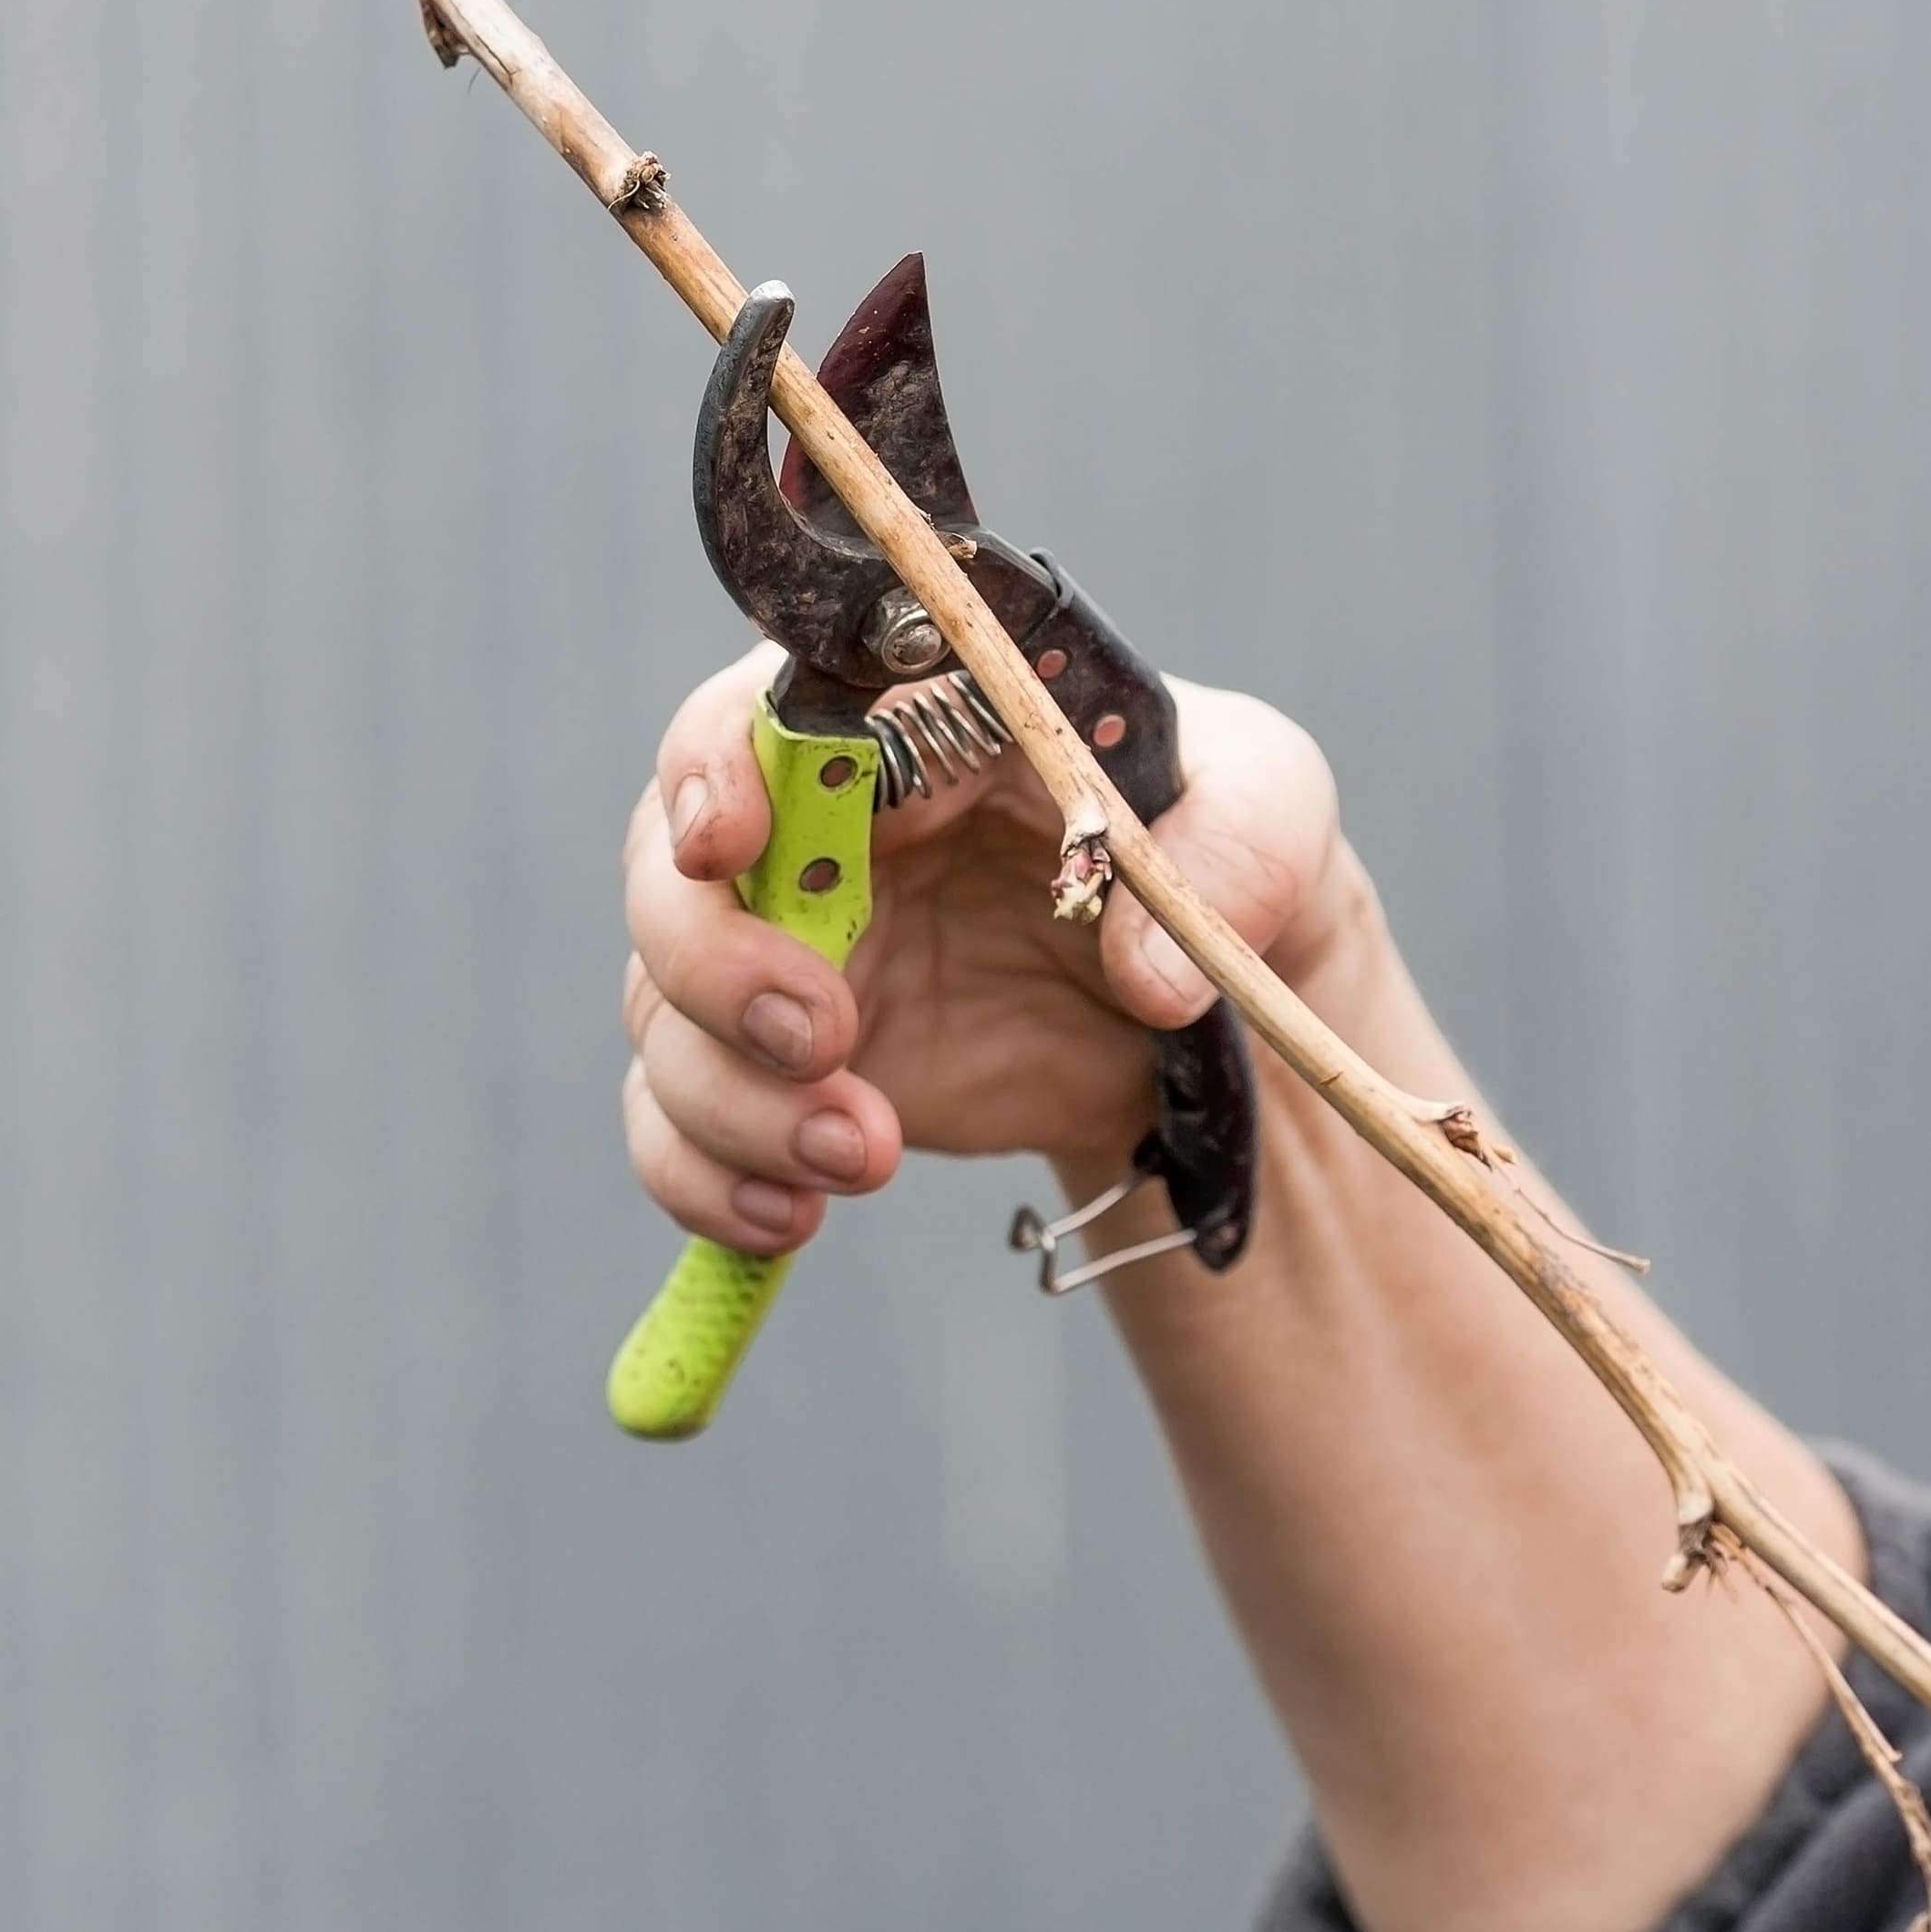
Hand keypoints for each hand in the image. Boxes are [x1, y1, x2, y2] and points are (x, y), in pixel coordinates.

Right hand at [618, 648, 1356, 1257]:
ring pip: (661, 1018)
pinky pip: (677, 1130)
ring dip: (729, 1100)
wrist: (1192, 1005)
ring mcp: (776, 960)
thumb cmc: (1203, 845)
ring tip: (860, 1155)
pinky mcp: (777, 1077)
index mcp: (891, 729)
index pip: (746, 715)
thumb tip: (1148, 970)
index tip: (731, 843)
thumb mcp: (1269, 805)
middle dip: (713, 964)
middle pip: (666, 877)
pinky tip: (795, 1216)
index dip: (709, 770)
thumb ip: (1235, 848)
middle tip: (819, 1034)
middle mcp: (801, 836)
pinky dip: (707, 1180)